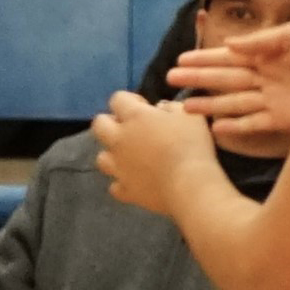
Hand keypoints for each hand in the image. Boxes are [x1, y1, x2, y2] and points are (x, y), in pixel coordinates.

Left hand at [89, 86, 226, 216]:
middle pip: (98, 125)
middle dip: (110, 123)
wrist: (189, 185)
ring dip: (113, 154)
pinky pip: (115, 185)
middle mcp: (119, 140)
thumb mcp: (189, 115)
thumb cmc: (191, 144)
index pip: (117, 99)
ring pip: (101, 157)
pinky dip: (123, 182)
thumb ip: (171, 107)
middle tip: (131, 129)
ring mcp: (118, 167)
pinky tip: (136, 181)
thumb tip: (159, 108)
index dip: (129, 100)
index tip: (145, 107)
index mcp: (134, 117)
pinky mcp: (124, 190)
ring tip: (131, 157)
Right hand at [167, 14, 289, 156]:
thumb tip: (229, 44)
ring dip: (209, 105)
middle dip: (199, 78)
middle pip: (226, 79)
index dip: (205, 57)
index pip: (230, 56)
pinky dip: (235, 126)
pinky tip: (215, 128)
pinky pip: (253, 124)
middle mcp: (268, 77)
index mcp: (270, 54)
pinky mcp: (284, 120)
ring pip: (234, 102)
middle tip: (170, 80)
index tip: (181, 59)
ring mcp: (275, 100)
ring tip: (184, 107)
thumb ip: (261, 39)